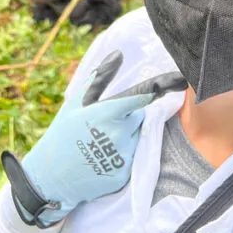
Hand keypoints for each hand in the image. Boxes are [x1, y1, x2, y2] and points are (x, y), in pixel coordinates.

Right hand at [2, 50, 185, 226]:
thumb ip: (100, 78)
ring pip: (137, 137)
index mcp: (106, 113)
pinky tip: (104, 157)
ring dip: (127, 135)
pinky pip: (132, 157)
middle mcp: (118, 134)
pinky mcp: (124, 174)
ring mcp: (123, 156)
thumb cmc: (62, 134)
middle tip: (107, 123)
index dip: (162, 86)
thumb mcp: (77, 103)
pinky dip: (123, 154)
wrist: (51, 178)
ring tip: (103, 141)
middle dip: (129, 116)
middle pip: (140, 117)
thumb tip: (118, 54)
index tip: (180, 80)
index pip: (143, 96)